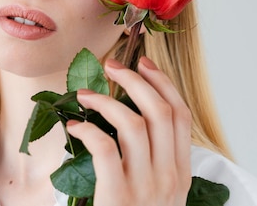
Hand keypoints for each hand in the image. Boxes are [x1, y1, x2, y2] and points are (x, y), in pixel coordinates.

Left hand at [66, 56, 191, 205]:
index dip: (163, 83)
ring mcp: (146, 187)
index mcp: (179, 171)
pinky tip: (74, 126)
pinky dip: (88, 129)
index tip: (144, 63)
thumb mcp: (154, 188)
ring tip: (84, 94)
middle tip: (112, 67)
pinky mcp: (119, 197)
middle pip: (161, 112)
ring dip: (107, 100)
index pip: (181, 115)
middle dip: (135, 81)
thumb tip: (126, 114)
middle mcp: (169, 177)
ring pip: (135, 124)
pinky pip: (106, 149)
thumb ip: (149, 157)